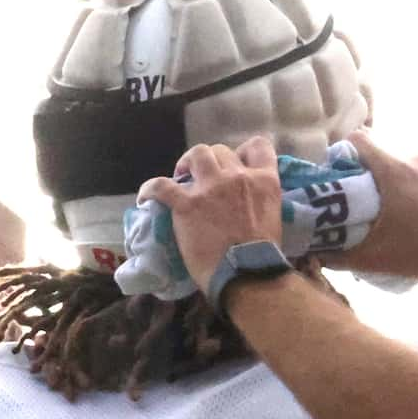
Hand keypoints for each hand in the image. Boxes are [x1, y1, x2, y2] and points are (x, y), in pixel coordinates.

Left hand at [138, 136, 289, 296]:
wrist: (246, 272)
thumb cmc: (261, 254)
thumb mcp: (271, 215)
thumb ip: (259, 199)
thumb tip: (244, 202)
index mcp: (264, 180)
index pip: (258, 146)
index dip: (243, 152)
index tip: (234, 164)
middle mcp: (238, 176)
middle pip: (221, 151)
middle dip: (211, 161)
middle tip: (202, 178)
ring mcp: (211, 188)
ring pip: (197, 154)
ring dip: (188, 163)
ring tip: (180, 177)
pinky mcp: (187, 204)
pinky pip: (161, 185)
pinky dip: (150, 189)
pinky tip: (146, 198)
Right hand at [319, 130, 417, 285]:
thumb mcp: (375, 257)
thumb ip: (339, 257)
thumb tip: (315, 255)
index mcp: (391, 168)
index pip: (356, 138)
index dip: (337, 154)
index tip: (328, 179)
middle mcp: (409, 159)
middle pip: (372, 153)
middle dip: (352, 173)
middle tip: (340, 201)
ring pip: (390, 165)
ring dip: (374, 183)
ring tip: (366, 213)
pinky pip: (406, 174)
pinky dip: (394, 188)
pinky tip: (393, 217)